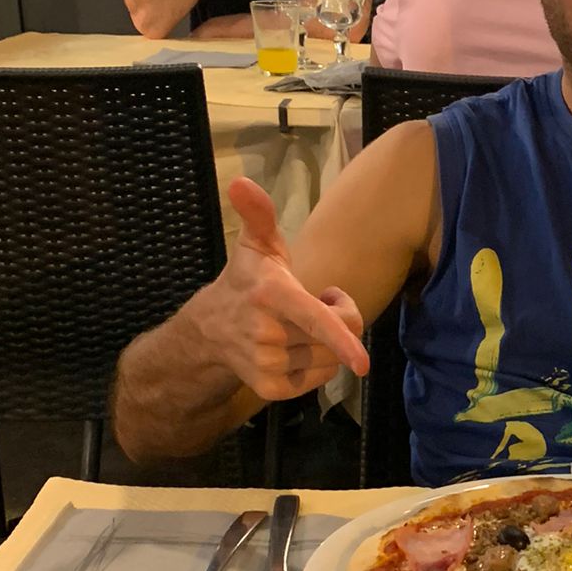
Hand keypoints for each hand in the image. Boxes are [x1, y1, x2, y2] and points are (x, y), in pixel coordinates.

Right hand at [200, 177, 368, 399]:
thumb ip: (258, 214)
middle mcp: (266, 333)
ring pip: (329, 361)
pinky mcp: (270, 389)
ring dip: (329, 343)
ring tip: (303, 324)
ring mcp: (267, 364)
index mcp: (271, 294)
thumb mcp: (255, 245)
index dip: (341, 336)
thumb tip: (241, 182)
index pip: (313, 319)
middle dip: (341, 318)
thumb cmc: (246, 281)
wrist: (210, 330)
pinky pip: (316, 381)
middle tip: (320, 302)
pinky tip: (298, 348)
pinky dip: (318, 366)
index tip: (361, 360)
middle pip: (336, 337)